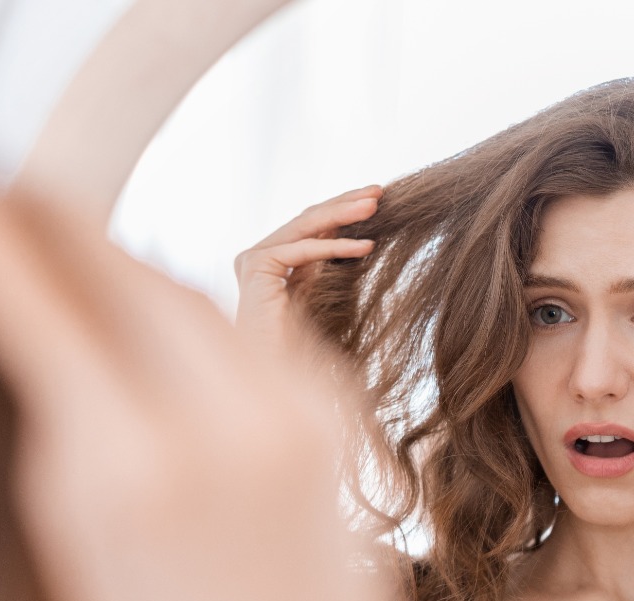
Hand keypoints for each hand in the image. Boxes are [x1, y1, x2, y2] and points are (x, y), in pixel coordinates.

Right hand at [0, 170, 363, 600]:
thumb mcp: (81, 558)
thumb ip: (59, 437)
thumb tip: (37, 333)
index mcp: (139, 472)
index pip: (52, 322)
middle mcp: (223, 424)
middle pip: (125, 277)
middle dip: (63, 231)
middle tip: (13, 195)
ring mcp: (291, 409)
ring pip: (186, 293)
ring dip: (125, 263)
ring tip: (69, 241)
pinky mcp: (330, 408)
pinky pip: (242, 327)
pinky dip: (185, 308)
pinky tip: (149, 307)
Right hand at [234, 185, 379, 355]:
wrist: (275, 375)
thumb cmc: (300, 347)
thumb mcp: (322, 293)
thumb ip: (328, 265)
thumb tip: (358, 235)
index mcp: (272, 261)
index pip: (311, 225)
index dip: (342, 210)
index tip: (376, 201)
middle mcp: (258, 256)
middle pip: (308, 219)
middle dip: (345, 203)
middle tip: (379, 191)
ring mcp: (254, 259)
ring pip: (306, 226)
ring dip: (344, 214)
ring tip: (376, 206)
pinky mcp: (256, 266)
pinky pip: (304, 249)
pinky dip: (336, 246)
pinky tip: (367, 246)